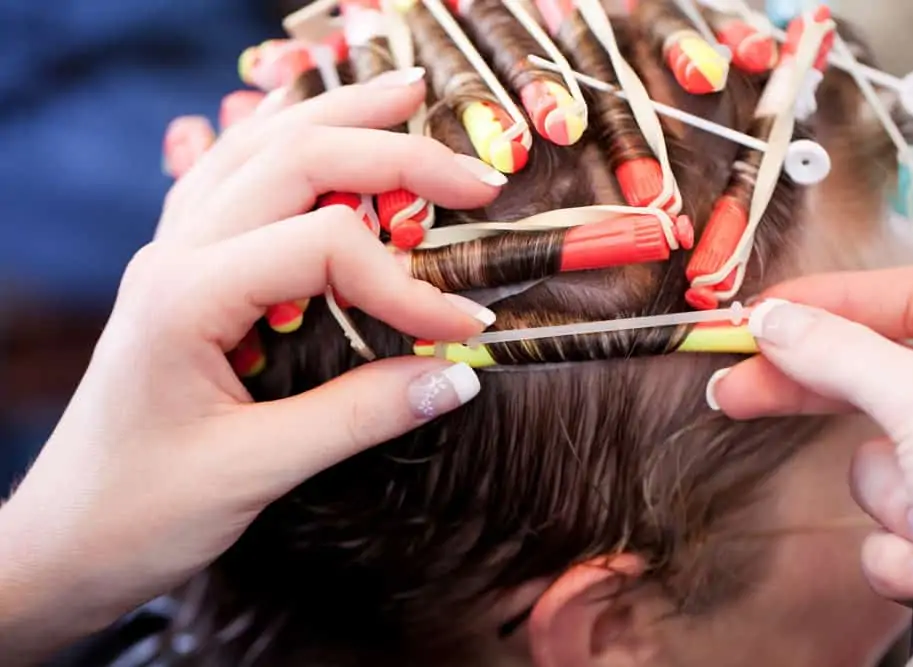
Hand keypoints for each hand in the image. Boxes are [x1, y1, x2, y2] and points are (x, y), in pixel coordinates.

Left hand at [0, 69, 502, 662]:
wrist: (62, 543)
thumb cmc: (139, 514)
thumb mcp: (255, 472)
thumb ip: (361, 415)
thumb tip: (458, 376)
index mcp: (187, 295)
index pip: (325, 249)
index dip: (407, 285)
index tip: (465, 330)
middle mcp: (176, 254)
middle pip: (295, 161)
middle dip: (393, 155)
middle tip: (475, 175)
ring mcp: (171, 254)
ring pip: (257, 149)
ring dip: (337, 118)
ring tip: (406, 95)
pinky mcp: (180, 272)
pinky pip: (228, 177)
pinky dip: (280, 141)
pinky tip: (309, 125)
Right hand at [710, 266, 912, 665]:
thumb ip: (838, 352)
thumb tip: (772, 320)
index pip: (909, 297)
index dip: (834, 300)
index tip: (765, 316)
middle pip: (875, 377)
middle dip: (806, 394)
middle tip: (735, 390)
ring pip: (879, 467)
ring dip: (891, 502)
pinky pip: (891, 528)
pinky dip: (903, 551)